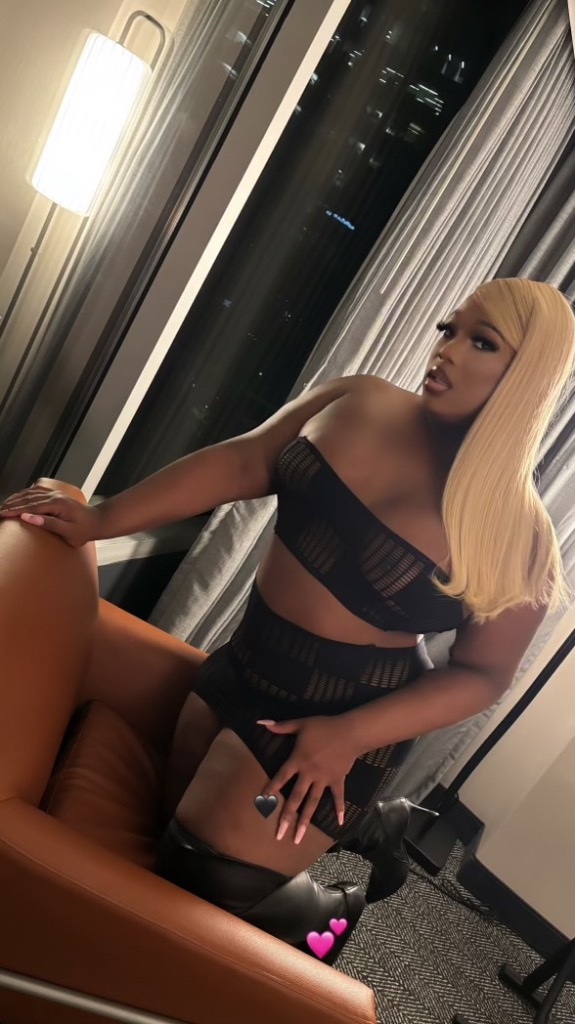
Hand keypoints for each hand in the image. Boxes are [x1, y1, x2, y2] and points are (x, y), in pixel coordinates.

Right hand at [0, 485, 101, 546]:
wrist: (98, 521)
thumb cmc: (84, 530)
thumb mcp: (68, 532)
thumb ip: (49, 524)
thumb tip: (28, 517)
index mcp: (56, 505)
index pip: (30, 507)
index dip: (14, 510)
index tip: (1, 514)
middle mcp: (54, 496)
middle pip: (27, 498)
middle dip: (11, 504)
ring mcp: (55, 494)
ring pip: (30, 493)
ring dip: (16, 498)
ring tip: (4, 504)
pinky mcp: (56, 495)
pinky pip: (37, 491)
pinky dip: (25, 493)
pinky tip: (18, 496)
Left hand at [257, 715, 358, 844]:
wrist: (350, 731)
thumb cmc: (324, 727)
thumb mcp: (301, 724)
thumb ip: (281, 726)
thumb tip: (261, 722)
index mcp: (298, 760)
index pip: (281, 777)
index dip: (271, 789)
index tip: (262, 803)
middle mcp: (309, 774)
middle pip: (295, 798)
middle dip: (287, 817)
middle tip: (279, 835)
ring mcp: (324, 779)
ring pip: (312, 803)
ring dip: (305, 821)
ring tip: (298, 838)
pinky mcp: (337, 780)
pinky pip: (338, 797)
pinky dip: (339, 809)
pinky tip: (339, 823)